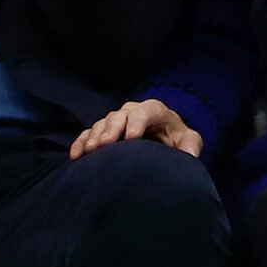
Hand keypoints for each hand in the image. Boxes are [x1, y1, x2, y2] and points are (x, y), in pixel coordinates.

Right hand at [70, 99, 202, 159]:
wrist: (162, 138)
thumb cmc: (176, 139)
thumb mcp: (188, 140)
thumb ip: (191, 145)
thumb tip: (189, 156)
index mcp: (155, 111)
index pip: (146, 111)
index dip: (138, 122)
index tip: (131, 138)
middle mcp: (133, 112)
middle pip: (120, 115)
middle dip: (111, 129)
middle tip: (105, 144)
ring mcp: (117, 120)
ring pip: (103, 123)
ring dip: (95, 136)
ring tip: (90, 151)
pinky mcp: (104, 131)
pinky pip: (89, 134)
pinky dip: (82, 142)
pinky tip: (76, 155)